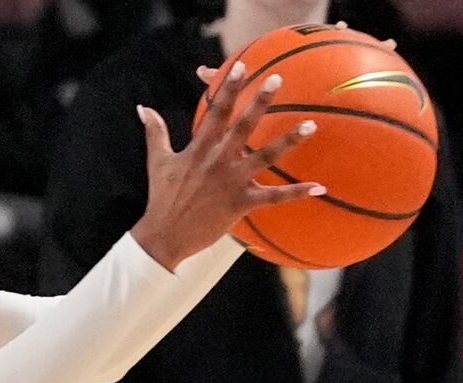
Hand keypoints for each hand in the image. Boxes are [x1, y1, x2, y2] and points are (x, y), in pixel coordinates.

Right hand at [130, 60, 322, 269]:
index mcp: (198, 150)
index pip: (215, 113)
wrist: (163, 236)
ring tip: (311, 125)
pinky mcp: (240, 203)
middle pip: (242, 127)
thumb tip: (143, 108)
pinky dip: (297, 192)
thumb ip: (155, 132)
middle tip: (277, 79)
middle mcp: (217, 162)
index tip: (241, 66)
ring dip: (289, 140)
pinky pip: (274, 197)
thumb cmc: (162, 198)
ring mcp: (230, 182)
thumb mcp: (156, 162)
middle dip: (259, 102)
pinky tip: (319, 186)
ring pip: (265, 157)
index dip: (228, 88)